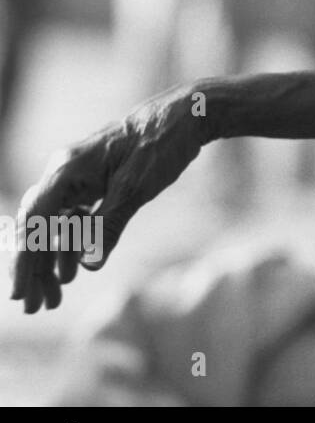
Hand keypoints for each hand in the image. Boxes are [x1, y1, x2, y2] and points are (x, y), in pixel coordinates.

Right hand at [8, 84, 208, 312]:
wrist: (186, 115)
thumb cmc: (161, 143)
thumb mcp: (136, 187)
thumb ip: (109, 224)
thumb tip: (88, 265)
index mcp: (66, 169)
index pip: (33, 223)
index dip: (24, 261)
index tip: (20, 295)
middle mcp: (63, 173)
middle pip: (37, 229)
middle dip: (34, 270)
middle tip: (36, 308)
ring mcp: (77, 178)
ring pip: (54, 226)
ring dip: (52, 262)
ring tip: (52, 299)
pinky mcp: (94, 183)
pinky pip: (73, 218)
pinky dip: (71, 244)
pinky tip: (71, 270)